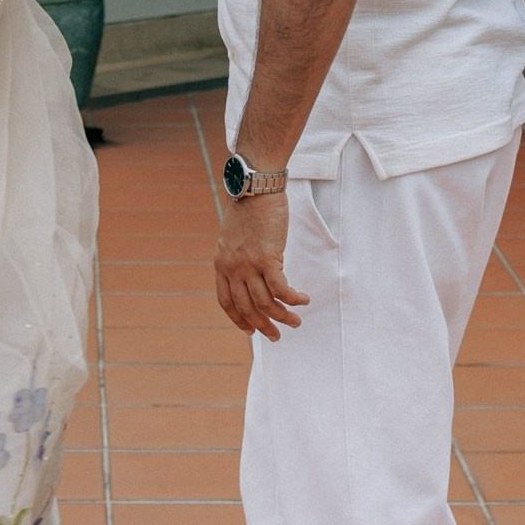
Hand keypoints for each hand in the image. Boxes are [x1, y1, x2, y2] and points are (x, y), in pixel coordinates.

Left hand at [213, 190, 308, 339]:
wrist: (254, 187)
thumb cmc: (248, 207)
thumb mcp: (233, 236)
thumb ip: (237, 256)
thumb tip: (251, 272)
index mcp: (221, 264)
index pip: (226, 301)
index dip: (238, 319)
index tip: (250, 330)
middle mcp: (232, 268)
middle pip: (246, 308)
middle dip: (263, 326)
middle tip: (276, 336)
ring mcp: (248, 265)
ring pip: (265, 303)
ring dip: (282, 316)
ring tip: (296, 322)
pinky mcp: (267, 259)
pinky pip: (281, 290)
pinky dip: (293, 299)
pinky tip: (303, 300)